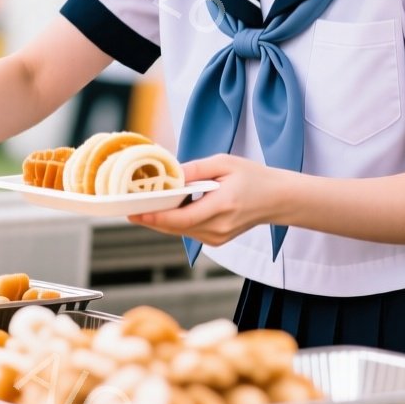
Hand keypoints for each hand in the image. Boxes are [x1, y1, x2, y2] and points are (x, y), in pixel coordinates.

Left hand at [129, 154, 291, 247]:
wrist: (277, 199)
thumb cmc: (253, 178)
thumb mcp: (224, 163)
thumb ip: (195, 169)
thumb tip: (170, 174)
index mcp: (222, 206)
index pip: (182, 218)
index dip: (156, 216)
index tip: (135, 212)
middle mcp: (218, 228)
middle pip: (175, 227)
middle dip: (150, 218)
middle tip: (127, 207)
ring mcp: (217, 238)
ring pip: (179, 230)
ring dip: (161, 219)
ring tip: (141, 206)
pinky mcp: (216, 240)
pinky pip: (188, 231)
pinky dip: (175, 221)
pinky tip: (166, 209)